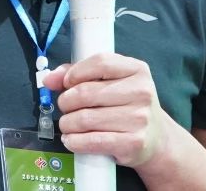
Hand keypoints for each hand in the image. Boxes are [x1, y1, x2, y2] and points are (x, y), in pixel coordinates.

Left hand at [41, 53, 171, 167]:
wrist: (157, 139)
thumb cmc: (128, 106)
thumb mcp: (112, 83)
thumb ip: (80, 75)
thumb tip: (49, 78)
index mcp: (138, 70)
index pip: (100, 62)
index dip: (76, 72)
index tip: (67, 83)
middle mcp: (142, 92)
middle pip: (86, 92)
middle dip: (66, 101)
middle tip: (65, 107)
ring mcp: (139, 118)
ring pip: (85, 118)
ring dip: (67, 124)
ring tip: (68, 125)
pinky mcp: (133, 143)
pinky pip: (92, 141)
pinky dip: (74, 141)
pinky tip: (71, 139)